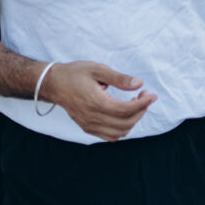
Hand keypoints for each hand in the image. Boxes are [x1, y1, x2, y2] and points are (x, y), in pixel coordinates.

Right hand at [41, 61, 156, 140]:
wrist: (53, 84)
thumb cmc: (74, 74)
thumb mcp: (98, 69)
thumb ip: (119, 78)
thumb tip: (139, 84)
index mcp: (95, 103)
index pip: (126, 110)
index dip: (143, 104)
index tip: (152, 95)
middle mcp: (92, 118)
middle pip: (125, 123)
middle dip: (140, 111)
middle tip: (144, 96)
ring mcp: (88, 125)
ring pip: (119, 132)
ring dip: (132, 120)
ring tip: (135, 103)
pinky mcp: (87, 127)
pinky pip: (109, 135)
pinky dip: (121, 128)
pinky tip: (124, 113)